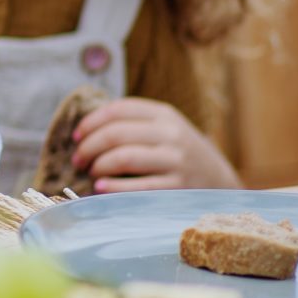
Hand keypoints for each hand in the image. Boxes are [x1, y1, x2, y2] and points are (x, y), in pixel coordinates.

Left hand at [72, 96, 240, 190]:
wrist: (221, 181)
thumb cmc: (180, 153)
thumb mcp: (165, 128)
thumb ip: (134, 123)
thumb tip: (85, 128)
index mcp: (165, 114)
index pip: (118, 109)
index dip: (90, 122)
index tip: (76, 136)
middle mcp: (172, 134)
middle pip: (116, 133)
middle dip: (89, 147)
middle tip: (78, 160)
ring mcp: (176, 161)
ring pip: (124, 157)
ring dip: (98, 165)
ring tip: (90, 173)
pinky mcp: (178, 187)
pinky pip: (137, 186)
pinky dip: (113, 187)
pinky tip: (100, 188)